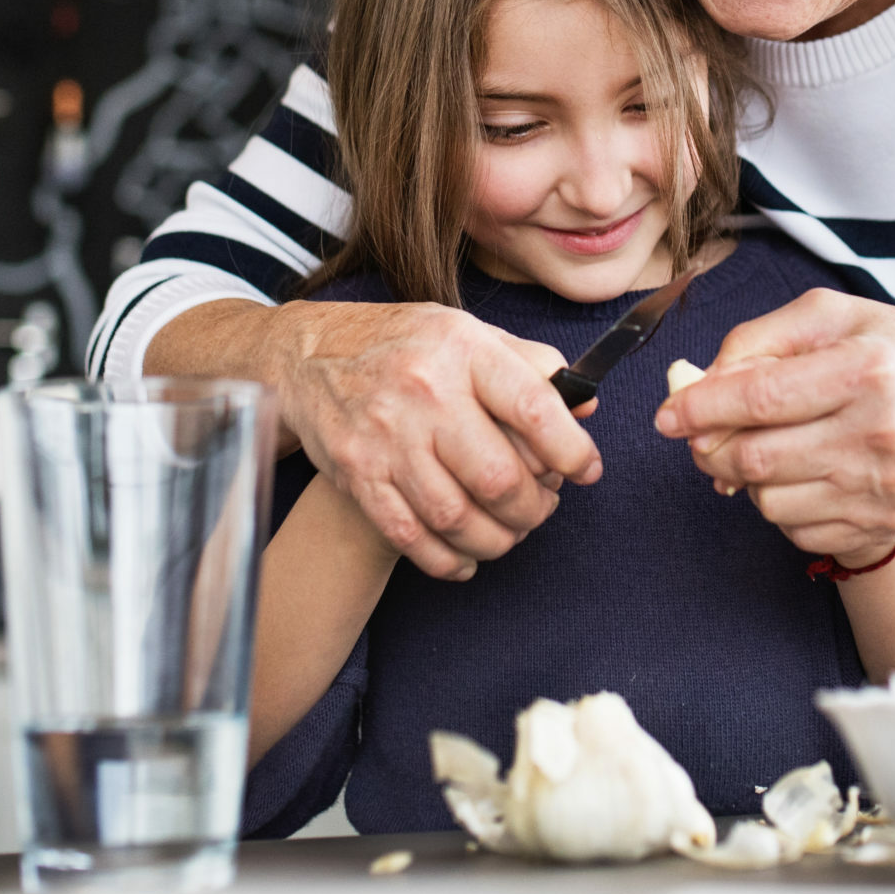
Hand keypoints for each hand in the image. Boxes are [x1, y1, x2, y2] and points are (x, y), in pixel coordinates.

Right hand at [149, 298, 599, 580]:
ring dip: (497, 539)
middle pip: (497, 477)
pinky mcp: (358, 476)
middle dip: (534, 507)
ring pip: (457, 517)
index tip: (587, 470)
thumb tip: (585, 404)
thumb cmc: (404, 344)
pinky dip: (447, 560)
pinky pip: (411, 537)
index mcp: (462, 349)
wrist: (308, 355)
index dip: (572, 450)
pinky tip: (466, 558)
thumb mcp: (469, 333)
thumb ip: (531, 366)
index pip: (533, 407)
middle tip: (543, 506)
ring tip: (511, 530)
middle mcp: (423, 392)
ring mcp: (385, 438)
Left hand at [652, 289, 894, 563]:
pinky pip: (796, 530)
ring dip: (746, 479)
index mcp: (866, 371)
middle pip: (756, 459)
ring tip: (768, 448)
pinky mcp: (882, 528)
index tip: (667, 416)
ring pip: (768, 502)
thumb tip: (698, 382)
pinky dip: (782, 505)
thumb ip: (759, 339)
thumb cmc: (888, 352)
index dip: (701, 408)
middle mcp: (878, 435)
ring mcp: (882, 490)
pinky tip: (801, 474)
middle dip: (709, 449)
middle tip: (701, 435)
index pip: (761, 398)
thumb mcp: (830, 317)